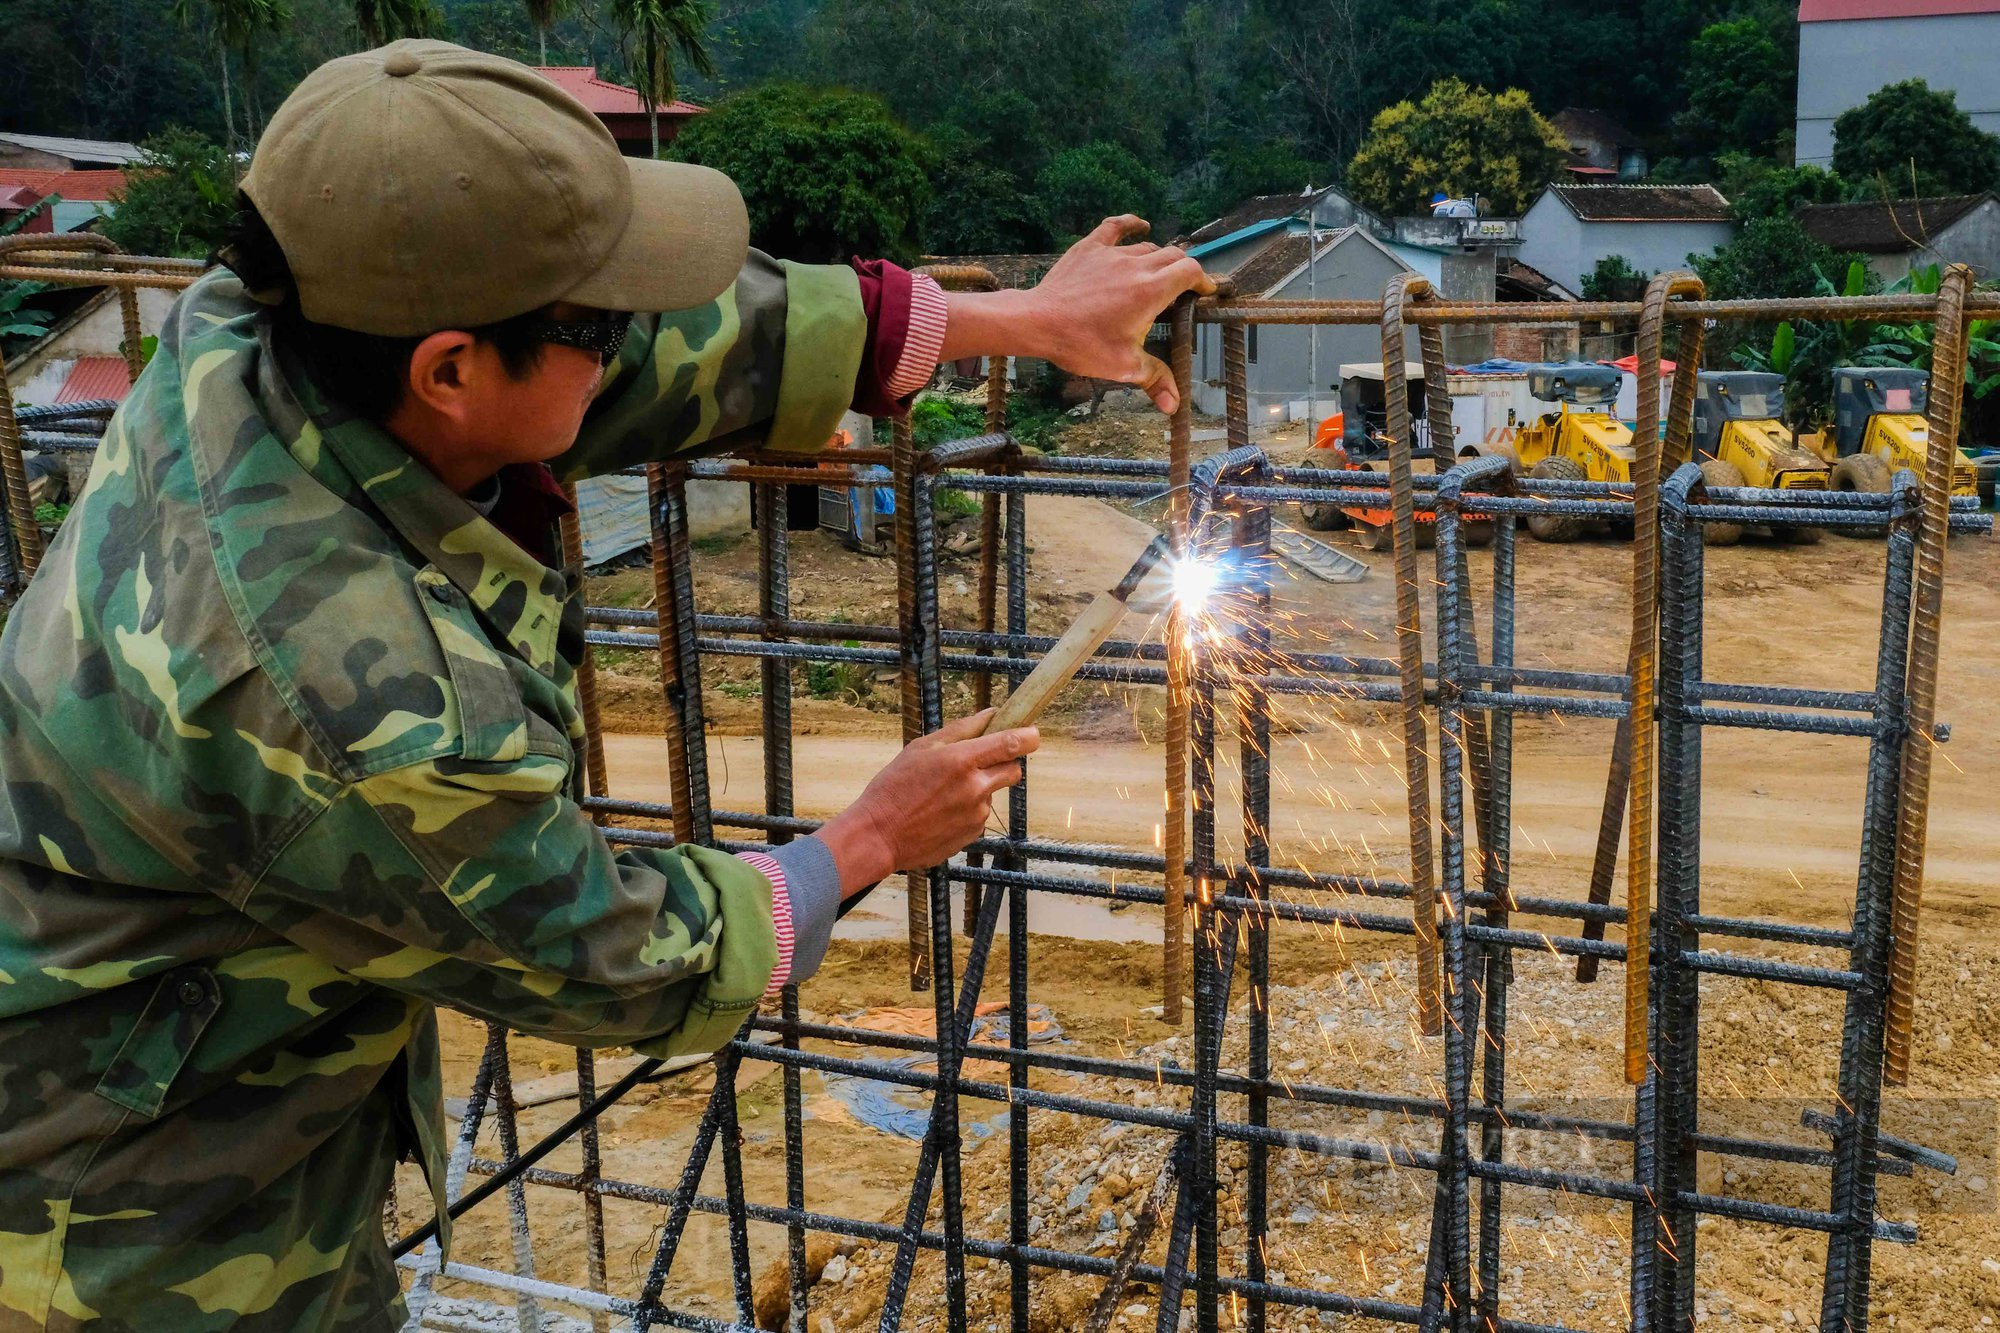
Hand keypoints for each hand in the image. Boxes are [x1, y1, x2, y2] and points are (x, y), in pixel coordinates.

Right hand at [816, 710, 1038, 892]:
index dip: (1029, 736)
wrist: (878, 836)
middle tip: (979, 762)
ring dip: (979, 788)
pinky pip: (979, 815)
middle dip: (1004, 763)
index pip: (1013, 744)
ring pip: (993, 793)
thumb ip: (960, 730)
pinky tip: (941, 812)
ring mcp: (976, 814)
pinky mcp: (972, 834)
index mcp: (962, 761)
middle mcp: (975, 788)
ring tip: (943, 793)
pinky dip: (967, 810)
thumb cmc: (893, 788)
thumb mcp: (920, 748)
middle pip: (1013, 770)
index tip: (1032, 733)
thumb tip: (989, 715)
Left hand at [936, 216, 1215, 413]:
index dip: (1203, 280)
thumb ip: (1154, 379)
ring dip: (1159, 258)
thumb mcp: (1123, 366)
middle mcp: (1137, 265)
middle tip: (1184, 288)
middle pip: (1173, 255)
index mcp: (1152, 290)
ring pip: (1147, 247)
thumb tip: (1174, 405)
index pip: (1190, 272)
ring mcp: (1112, 253)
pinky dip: (1132, 225)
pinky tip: (1140, 225)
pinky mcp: (1090, 248)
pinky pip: (1115, 227)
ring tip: (1160, 273)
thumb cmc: (1083, 344)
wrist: (1038, 322)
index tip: (1206, 292)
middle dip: (1184, 270)